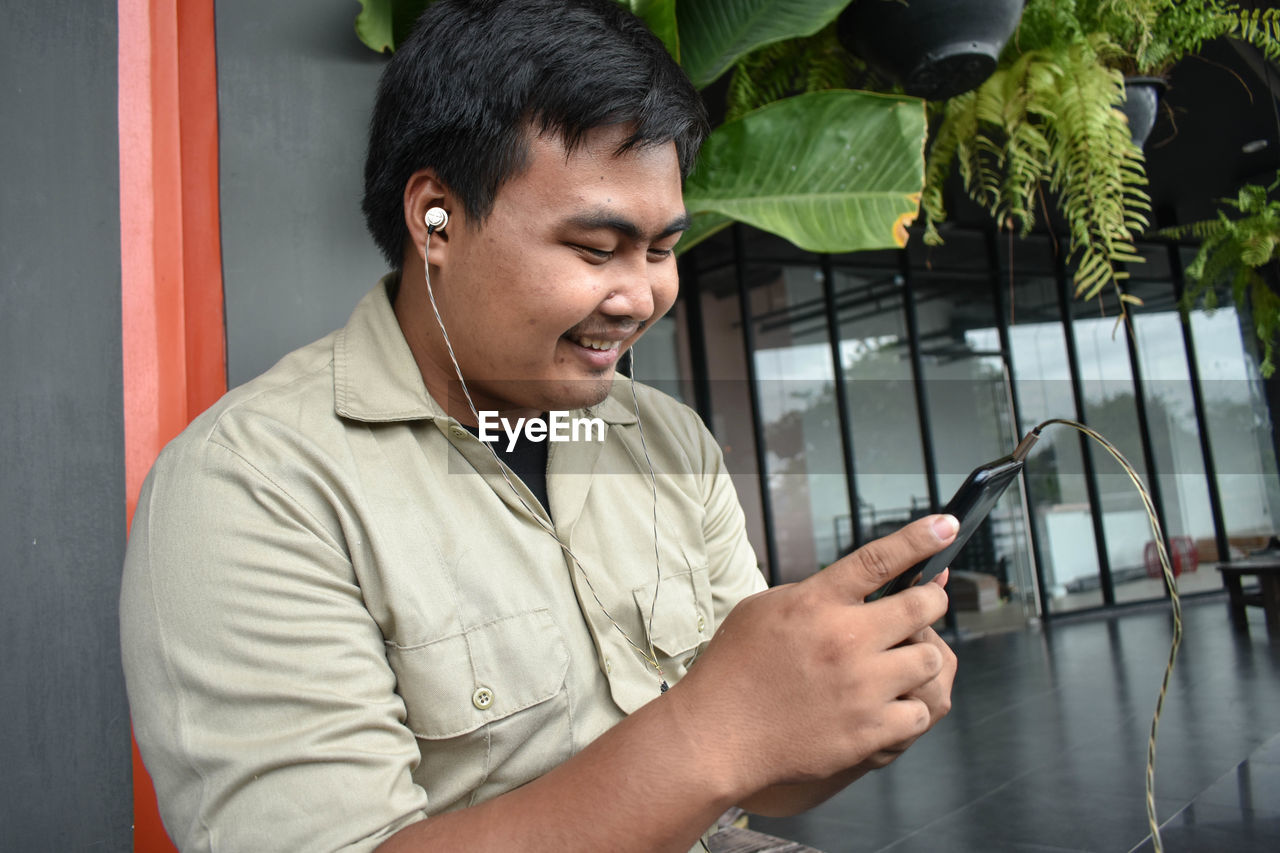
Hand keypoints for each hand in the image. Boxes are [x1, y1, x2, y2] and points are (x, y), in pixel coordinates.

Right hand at [667, 515, 960, 796]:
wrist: (717, 736)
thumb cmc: (735, 669)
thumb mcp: (763, 609)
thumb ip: (813, 594)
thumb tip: (859, 586)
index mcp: (815, 603)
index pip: (879, 559)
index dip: (919, 539)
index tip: (947, 525)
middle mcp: (844, 640)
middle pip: (922, 606)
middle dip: (933, 600)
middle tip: (927, 605)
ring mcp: (860, 687)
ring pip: (930, 658)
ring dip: (919, 656)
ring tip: (898, 664)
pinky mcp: (868, 731)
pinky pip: (920, 711)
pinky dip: (909, 707)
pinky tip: (888, 705)